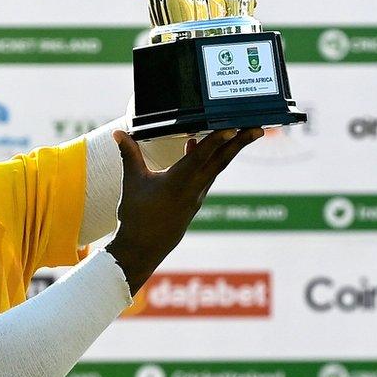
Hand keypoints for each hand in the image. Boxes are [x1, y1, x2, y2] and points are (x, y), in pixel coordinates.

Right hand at [105, 127, 261, 291]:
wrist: (143, 248)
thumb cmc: (136, 215)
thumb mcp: (131, 182)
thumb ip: (129, 155)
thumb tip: (118, 132)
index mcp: (178, 182)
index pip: (201, 157)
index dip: (215, 141)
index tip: (232, 128)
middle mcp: (193, 188)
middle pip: (220, 161)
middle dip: (239, 143)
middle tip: (258, 129)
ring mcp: (197, 195)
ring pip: (216, 167)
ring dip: (229, 149)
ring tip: (242, 132)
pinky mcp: (195, 200)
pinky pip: (207, 175)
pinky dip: (209, 159)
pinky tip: (196, 145)